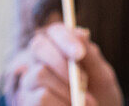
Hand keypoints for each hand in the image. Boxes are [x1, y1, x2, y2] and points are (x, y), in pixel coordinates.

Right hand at [5, 21, 122, 105]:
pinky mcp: (27, 100)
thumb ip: (91, 56)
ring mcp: (30, 80)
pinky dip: (60, 103)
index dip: (66, 39)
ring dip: (66, 88)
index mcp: (59, 45)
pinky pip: (40, 97)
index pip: (55, 30)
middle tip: (83, 80)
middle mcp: (40, 59)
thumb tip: (80, 32)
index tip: (80, 54)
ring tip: (84, 100)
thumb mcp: (101, 75)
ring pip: (39, 73)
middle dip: (62, 62)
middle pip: (38, 46)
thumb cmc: (99, 94)